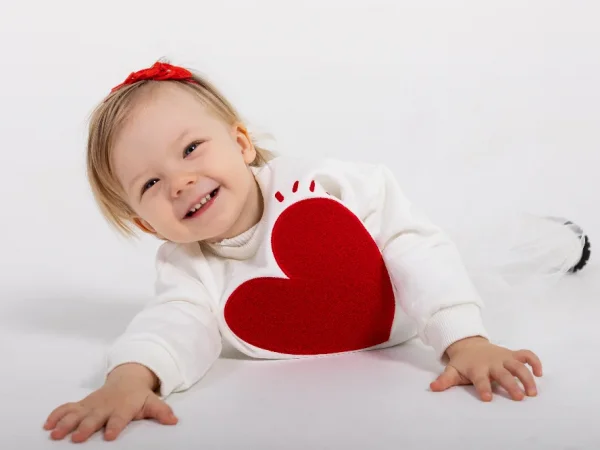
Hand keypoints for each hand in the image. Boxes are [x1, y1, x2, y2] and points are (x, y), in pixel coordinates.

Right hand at [44, 363, 177, 442]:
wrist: (126, 379)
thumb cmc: (138, 396)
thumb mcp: (152, 402)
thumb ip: (161, 411)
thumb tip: (174, 420)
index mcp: (123, 407)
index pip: (119, 418)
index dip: (114, 426)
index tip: (109, 436)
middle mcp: (105, 406)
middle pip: (94, 417)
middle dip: (85, 426)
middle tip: (78, 437)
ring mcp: (91, 405)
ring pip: (76, 413)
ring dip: (66, 423)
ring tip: (56, 434)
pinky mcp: (82, 404)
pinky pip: (66, 408)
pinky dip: (56, 414)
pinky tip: (47, 424)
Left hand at [430, 336, 542, 400]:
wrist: (469, 343)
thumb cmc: (463, 362)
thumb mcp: (452, 370)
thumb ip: (445, 380)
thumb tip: (432, 388)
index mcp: (477, 368)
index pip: (480, 379)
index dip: (483, 387)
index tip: (487, 397)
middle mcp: (492, 363)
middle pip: (503, 374)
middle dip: (511, 385)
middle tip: (519, 397)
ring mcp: (504, 358)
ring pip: (518, 365)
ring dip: (527, 377)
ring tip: (532, 392)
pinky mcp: (512, 354)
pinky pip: (526, 355)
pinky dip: (535, 361)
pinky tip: (540, 373)